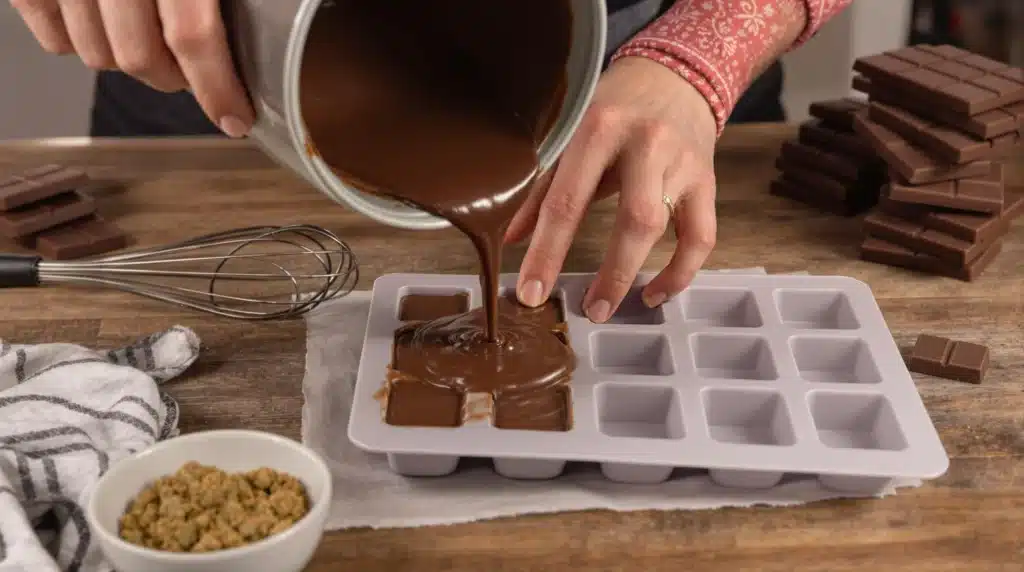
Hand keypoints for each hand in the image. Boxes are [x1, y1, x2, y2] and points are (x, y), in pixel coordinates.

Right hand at [11, 0, 253, 136]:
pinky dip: (80, 40)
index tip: (236, 118)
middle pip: (142, 57)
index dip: (217, 87)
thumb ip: (213, 3)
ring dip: (128, 59)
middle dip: (174, 77)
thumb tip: (253, 39)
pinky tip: (101, 21)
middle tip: (192, 67)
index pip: (191, 36)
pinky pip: (55, 40)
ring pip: (97, 56)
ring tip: (145, 33)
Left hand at [505, 56, 718, 322]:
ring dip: (638, 274)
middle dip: (609, 273)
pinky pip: (702, 236)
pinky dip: (681, 271)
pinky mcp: (706, 179)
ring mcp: (681, 163)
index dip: (547, 253)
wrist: (674, 74)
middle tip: (588, 312)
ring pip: (666, 228)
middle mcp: (645, 144)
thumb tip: (511, 240)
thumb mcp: (571, 135)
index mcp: (597, 129)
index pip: (568, 200)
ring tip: (611, 307)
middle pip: (632, 220)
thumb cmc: (612, 107)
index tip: (532, 293)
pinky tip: (657, 292)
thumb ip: (542, 187)